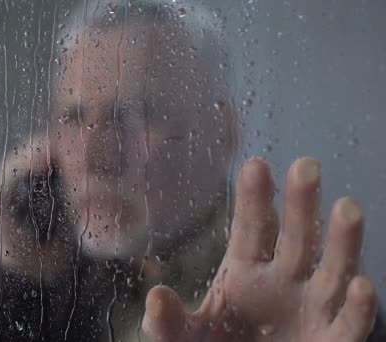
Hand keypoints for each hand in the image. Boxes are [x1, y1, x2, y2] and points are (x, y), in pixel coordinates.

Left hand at [142, 158, 377, 341]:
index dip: (254, 199)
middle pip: (295, 237)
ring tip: (348, 207)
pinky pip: (348, 325)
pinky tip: (363, 286)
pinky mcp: (329, 341)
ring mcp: (309, 310)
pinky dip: (358, 310)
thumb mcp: (185, 336)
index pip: (251, 228)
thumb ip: (169, 320)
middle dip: (301, 204)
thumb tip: (156, 296)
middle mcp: (282, 282)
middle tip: (306, 166)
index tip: (255, 164)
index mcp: (244, 271)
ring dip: (342, 242)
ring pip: (331, 271)